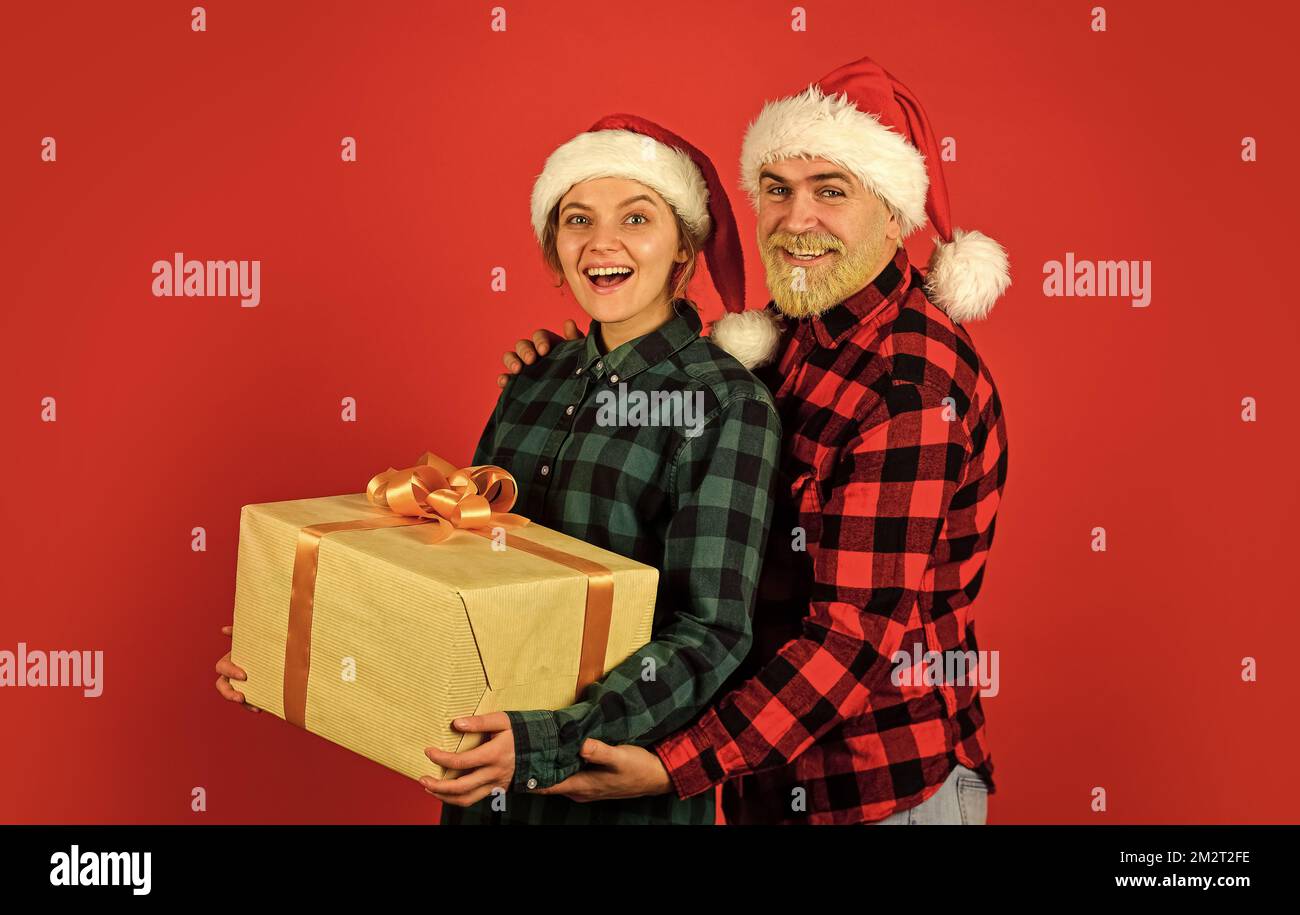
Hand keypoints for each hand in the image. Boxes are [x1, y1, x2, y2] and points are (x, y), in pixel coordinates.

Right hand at [214, 624, 259, 711]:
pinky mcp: (249, 691)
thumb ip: (238, 632)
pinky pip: (246, 702)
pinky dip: (251, 706)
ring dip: (239, 702)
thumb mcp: (250, 636)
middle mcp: (231, 673)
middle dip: (229, 693)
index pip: (222, 667)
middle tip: (241, 698)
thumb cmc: (258, 642)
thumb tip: (224, 630)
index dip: (231, 671)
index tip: (244, 676)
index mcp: (229, 659)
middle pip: (221, 685)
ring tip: (254, 707)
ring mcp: (239, 683)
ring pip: (233, 695)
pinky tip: (260, 709)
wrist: (271, 651)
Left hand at [420, 712, 514, 806]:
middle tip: (422, 779)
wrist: (541, 749)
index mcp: (494, 755)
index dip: (442, 758)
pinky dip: (457, 798)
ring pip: (467, 799)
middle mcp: (494, 773)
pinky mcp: (496, 790)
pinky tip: (446, 792)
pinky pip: (474, 799)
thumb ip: (479, 722)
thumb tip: (456, 723)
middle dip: (438, 786)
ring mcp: (495, 784)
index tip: (428, 751)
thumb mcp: (502, 720)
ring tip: (430, 789)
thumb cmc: (520, 732)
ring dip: (445, 797)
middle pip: (461, 787)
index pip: (462, 762)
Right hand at [497, 319, 583, 387]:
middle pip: (522, 345)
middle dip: (525, 351)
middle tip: (531, 360)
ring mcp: (524, 368)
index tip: (544, 350)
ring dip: (511, 361)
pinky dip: (503, 379)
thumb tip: (568, 324)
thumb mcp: (579, 355)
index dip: (540, 340)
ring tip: (517, 370)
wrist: (577, 396)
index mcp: (548, 344)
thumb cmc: (578, 370)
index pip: (540, 336)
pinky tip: (504, 383)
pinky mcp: (517, 384)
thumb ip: (575, 339)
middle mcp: (533, 354)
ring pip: (511, 358)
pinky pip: (506, 379)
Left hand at [532, 739, 671, 802]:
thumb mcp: (620, 757)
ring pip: (558, 777)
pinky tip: (558, 750)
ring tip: (534, 747)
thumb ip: (600, 751)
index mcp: (583, 786)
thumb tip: (581, 744)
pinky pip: (568, 774)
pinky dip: (560, 764)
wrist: (656, 777)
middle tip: (519, 750)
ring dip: (547, 765)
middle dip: (535, 768)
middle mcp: (580, 790)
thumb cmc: (639, 768)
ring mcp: (585, 786)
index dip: (529, 776)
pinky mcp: (591, 780)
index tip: (514, 764)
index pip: (547, 784)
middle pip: (549, 781)